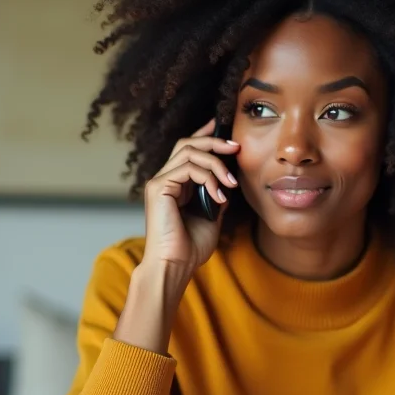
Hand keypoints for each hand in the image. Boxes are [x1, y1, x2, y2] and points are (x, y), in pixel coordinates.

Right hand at [142, 118, 239, 270]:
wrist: (175, 265)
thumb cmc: (190, 248)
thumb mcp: (212, 217)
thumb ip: (217, 196)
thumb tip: (228, 182)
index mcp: (176, 184)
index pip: (188, 150)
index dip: (205, 135)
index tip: (223, 129)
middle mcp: (165, 179)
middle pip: (188, 143)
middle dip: (214, 141)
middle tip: (236, 147)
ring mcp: (159, 181)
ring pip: (190, 152)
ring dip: (216, 164)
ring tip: (230, 183)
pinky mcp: (158, 187)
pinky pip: (188, 168)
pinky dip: (208, 178)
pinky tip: (218, 195)